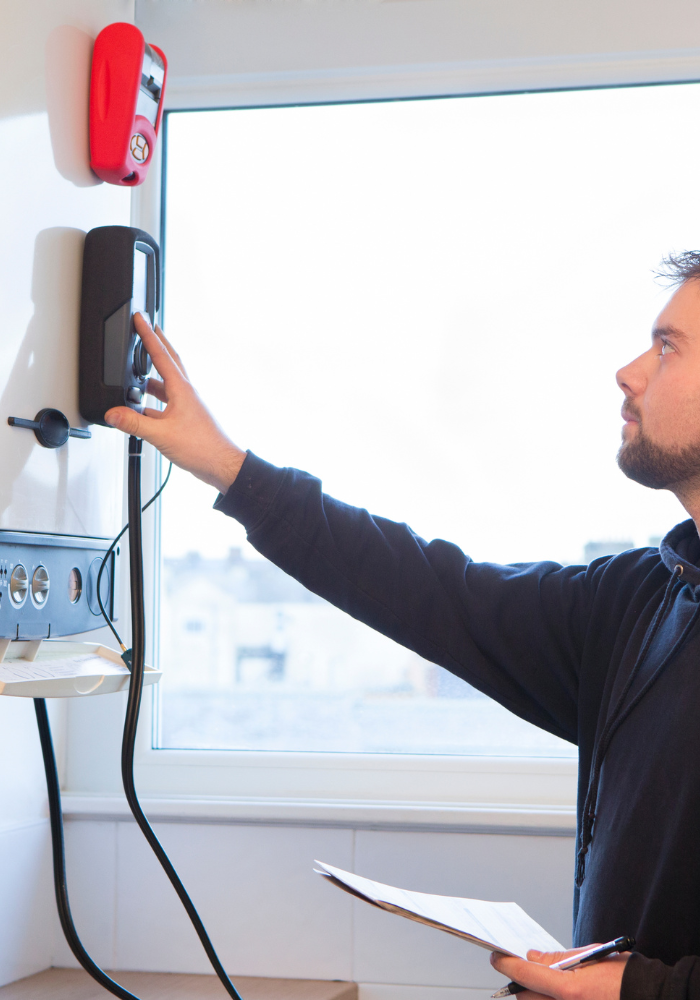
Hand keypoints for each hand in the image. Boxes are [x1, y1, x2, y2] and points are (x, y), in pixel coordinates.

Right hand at [104, 314, 245, 493]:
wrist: (222, 465)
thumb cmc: (203, 448)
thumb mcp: (161, 435)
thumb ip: (134, 423)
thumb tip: (113, 413)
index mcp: (182, 390)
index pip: (162, 355)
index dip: (148, 335)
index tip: (141, 319)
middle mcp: (186, 394)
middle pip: (169, 361)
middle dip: (156, 344)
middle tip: (147, 329)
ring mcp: (187, 406)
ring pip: (167, 383)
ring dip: (153, 376)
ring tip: (138, 372)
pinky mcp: (187, 419)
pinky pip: (166, 403)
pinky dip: (154, 401)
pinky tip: (144, 409)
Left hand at [490, 945, 630, 999]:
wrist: (651, 998)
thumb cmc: (625, 976)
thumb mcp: (591, 956)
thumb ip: (558, 959)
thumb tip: (533, 958)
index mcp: (570, 990)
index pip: (526, 975)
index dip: (507, 965)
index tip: (497, 957)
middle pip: (526, 997)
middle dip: (520, 983)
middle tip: (520, 969)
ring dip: (534, 995)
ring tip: (539, 981)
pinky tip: (554, 992)